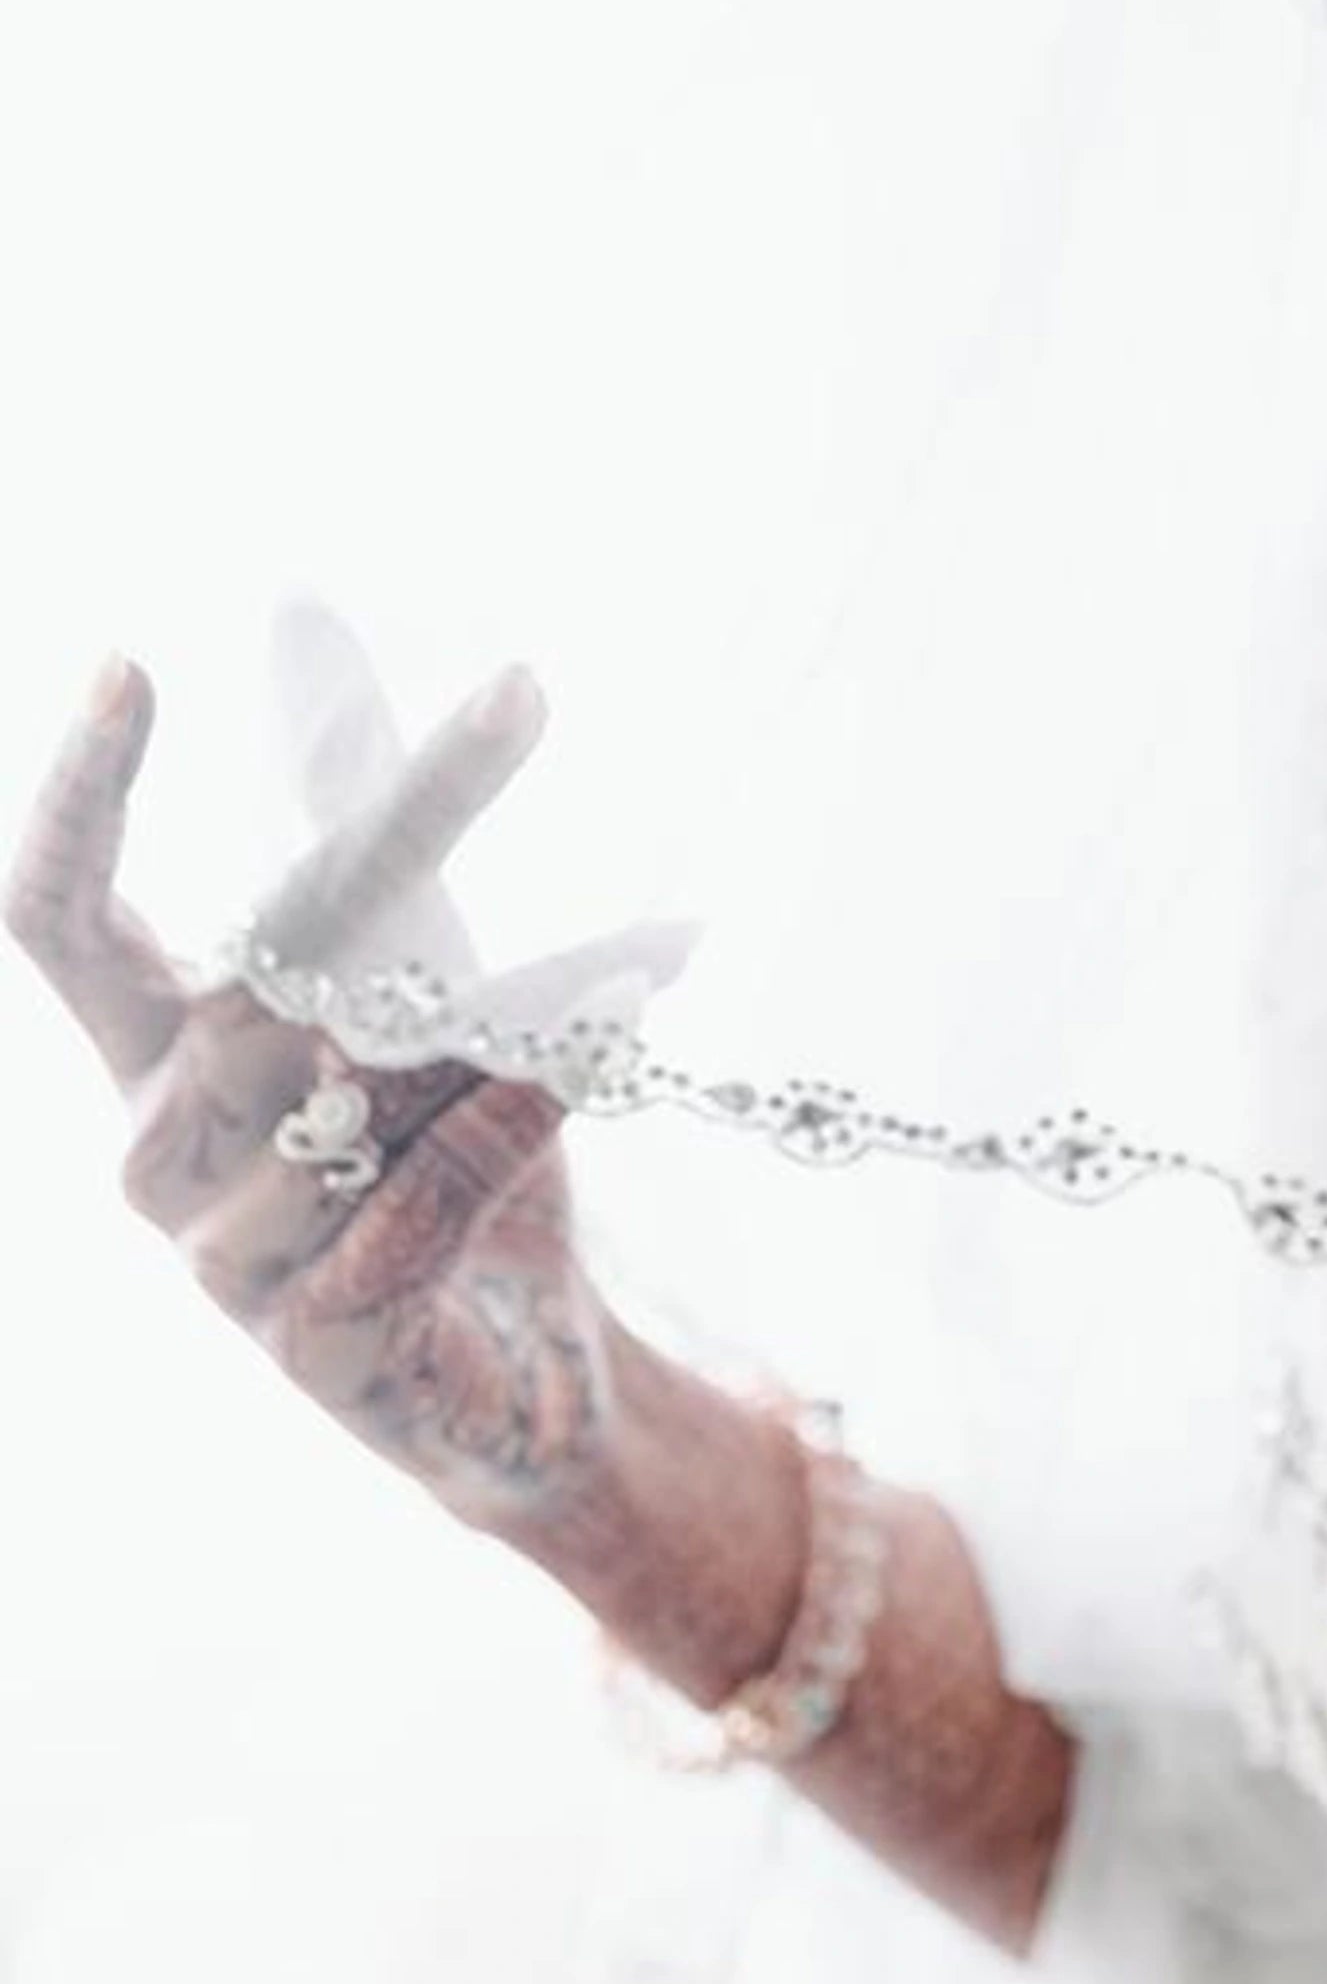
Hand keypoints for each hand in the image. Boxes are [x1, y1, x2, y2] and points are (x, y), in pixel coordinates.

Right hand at [9, 630, 683, 1538]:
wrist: (527, 1367)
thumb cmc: (438, 1146)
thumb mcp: (406, 968)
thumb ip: (355, 827)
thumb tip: (300, 616)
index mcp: (148, 1051)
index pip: (56, 918)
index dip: (80, 800)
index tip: (132, 669)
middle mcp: (157, 1151)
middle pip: (270, 961)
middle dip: (408, 823)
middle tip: (519, 701)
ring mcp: (220, 1261)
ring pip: (360, 1081)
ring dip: (498, 1015)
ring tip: (613, 975)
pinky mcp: (315, 1347)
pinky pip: (418, 1199)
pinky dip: (510, 1118)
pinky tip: (587, 1058)